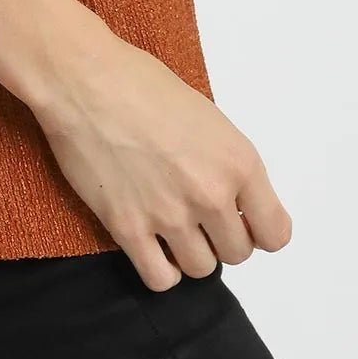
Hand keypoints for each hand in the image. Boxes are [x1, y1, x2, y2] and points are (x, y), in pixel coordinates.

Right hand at [32, 34, 292, 290]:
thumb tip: (229, 197)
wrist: (82, 79)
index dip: (258, 229)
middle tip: (196, 213)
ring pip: (201, 268)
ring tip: (170, 226)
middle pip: (237, 254)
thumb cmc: (141, 82)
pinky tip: (151, 246)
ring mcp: (170, 216)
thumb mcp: (206, 116)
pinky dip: (160, 269)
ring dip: (189, 252)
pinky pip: (160, 279)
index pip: (275, 233)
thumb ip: (225, 162)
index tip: (239, 219)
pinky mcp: (128, 229)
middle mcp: (211, 195)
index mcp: (239, 162)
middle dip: (219, 237)